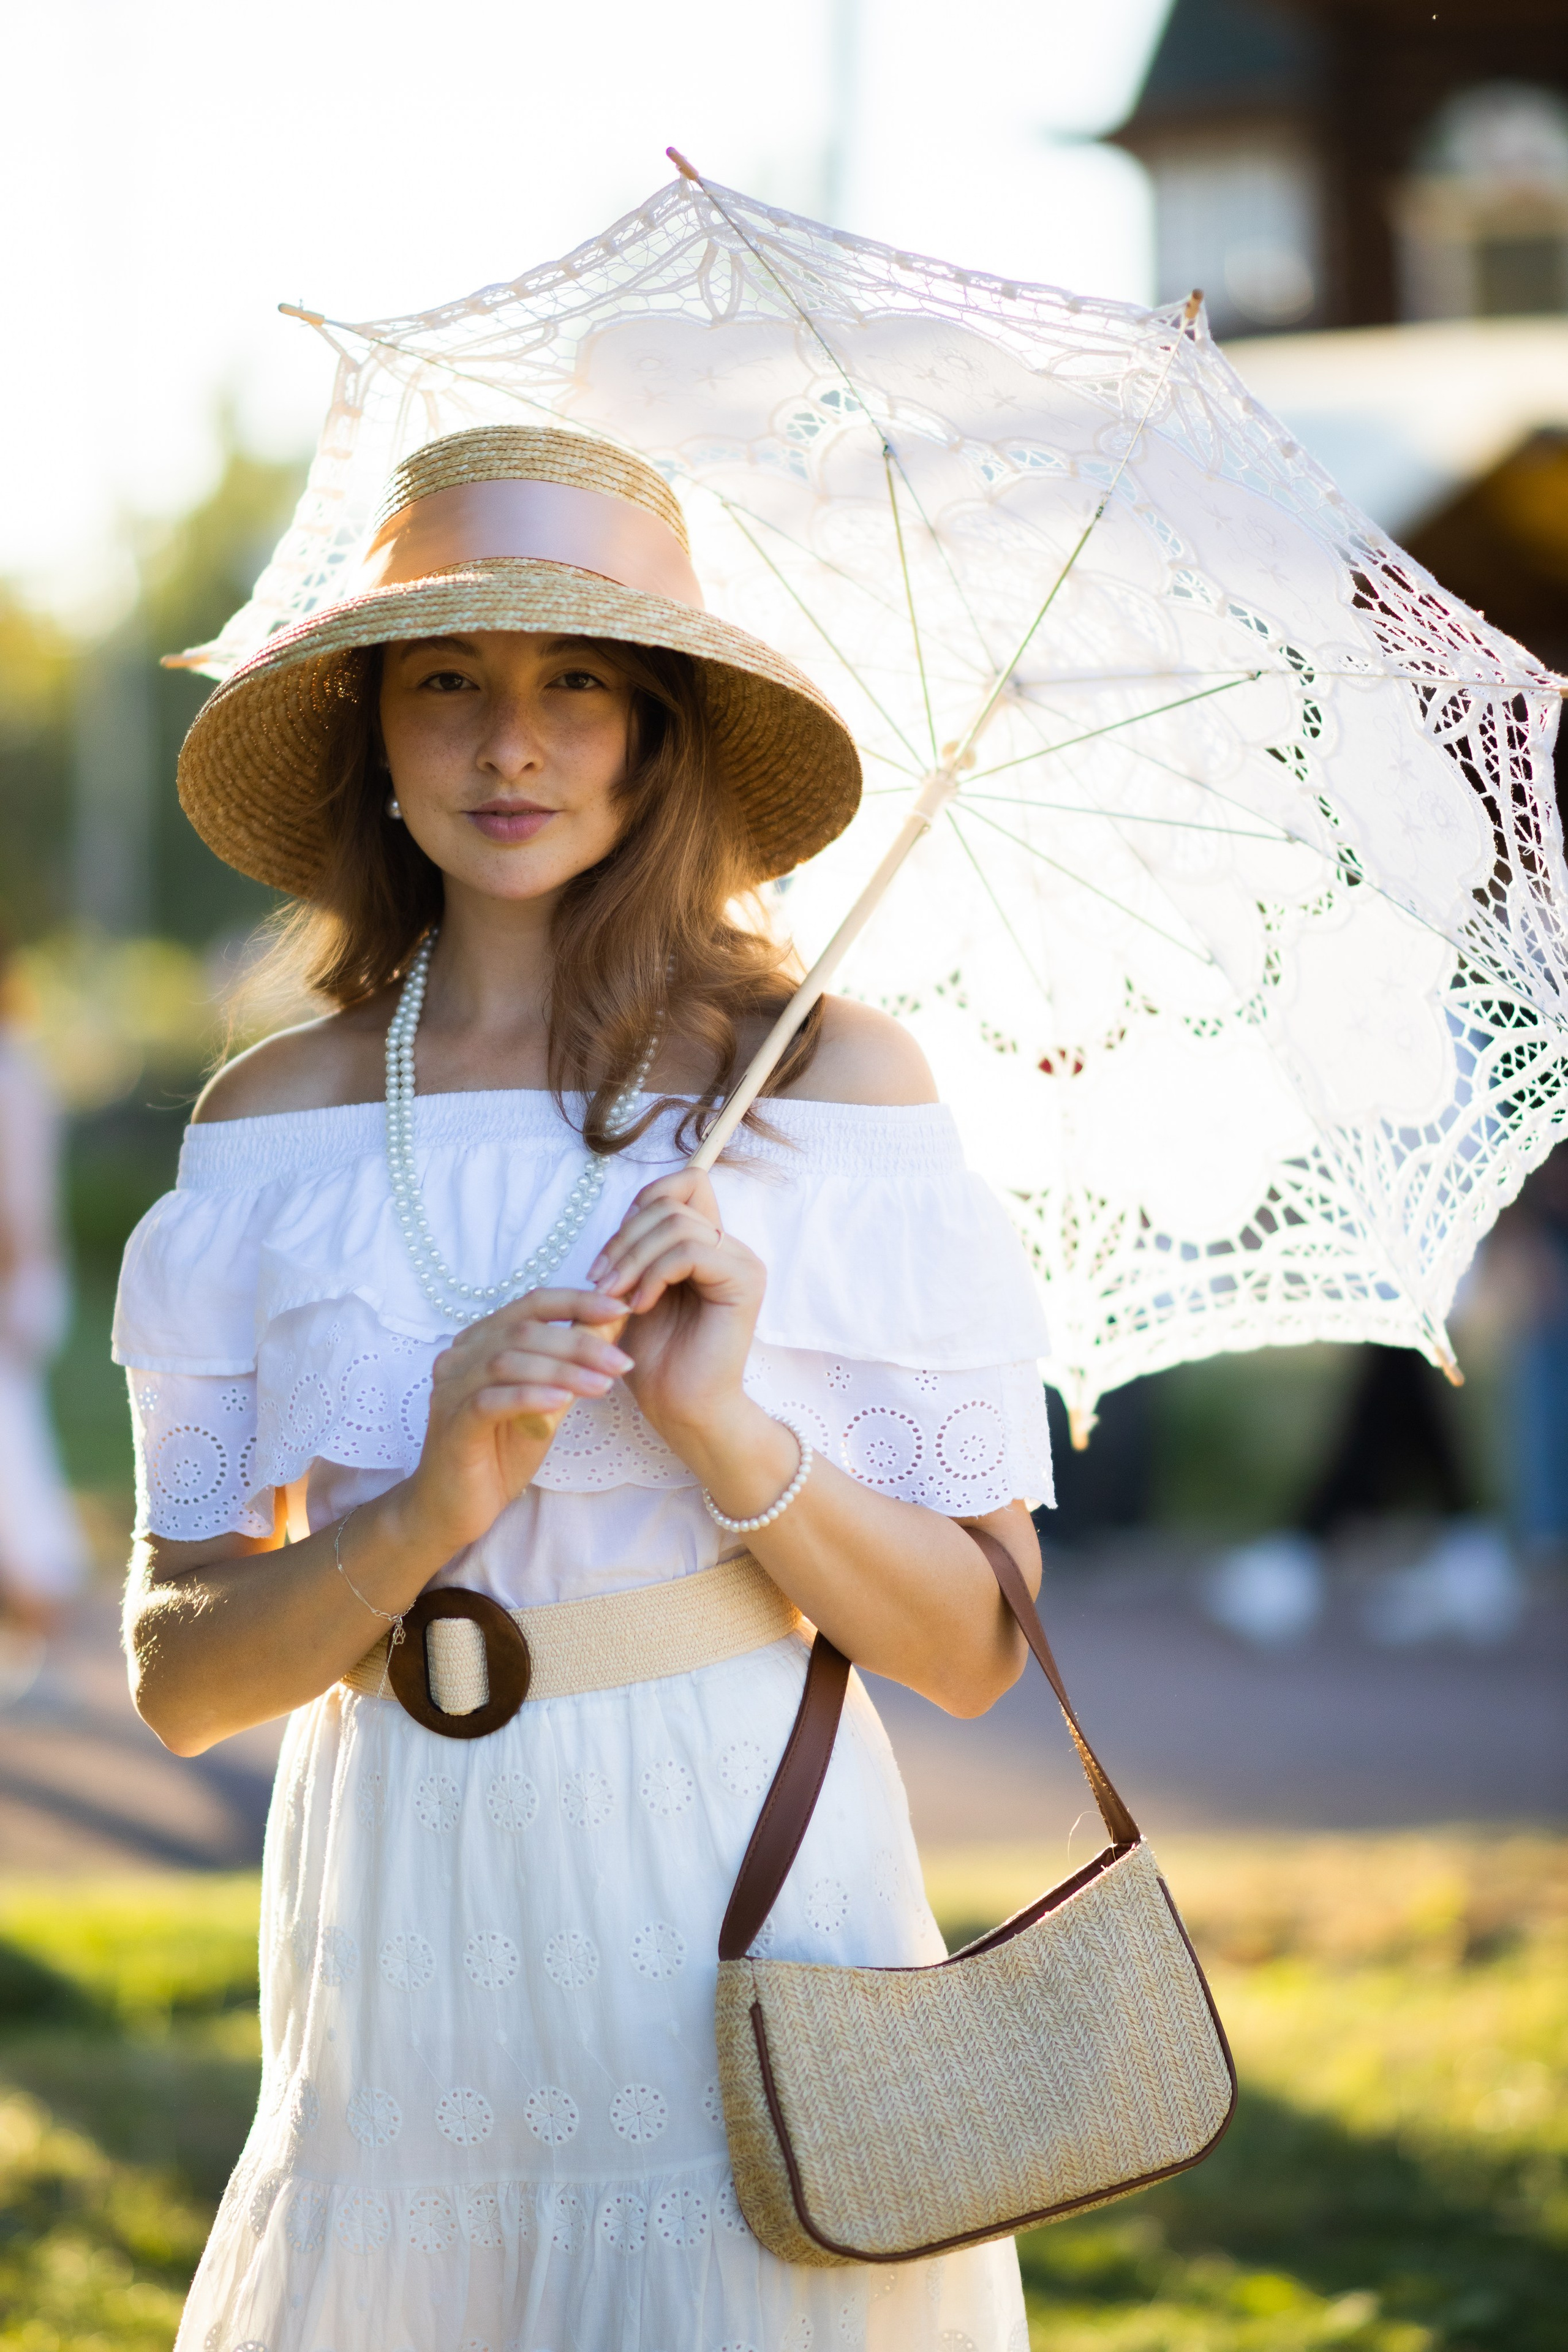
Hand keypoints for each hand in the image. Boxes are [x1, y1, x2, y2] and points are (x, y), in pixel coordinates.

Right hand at [397, 1290, 632, 1557]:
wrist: (452, 1508)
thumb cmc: (499, 1453)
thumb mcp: (545, 1404)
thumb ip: (569, 1368)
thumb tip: (613, 1330)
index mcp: (481, 1341)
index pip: (532, 1304)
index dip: (577, 1302)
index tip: (621, 1310)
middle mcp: (460, 1357)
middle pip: (524, 1331)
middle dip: (580, 1342)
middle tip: (620, 1362)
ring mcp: (451, 1390)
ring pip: (508, 1361)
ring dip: (563, 1369)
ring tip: (604, 1384)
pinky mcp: (452, 1424)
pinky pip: (490, 1401)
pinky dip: (529, 1396)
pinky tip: (563, 1400)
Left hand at [587, 1171, 763, 1456]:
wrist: (680, 1408)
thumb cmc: (655, 1358)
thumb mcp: (631, 1291)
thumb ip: (635, 1250)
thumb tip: (626, 1211)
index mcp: (708, 1244)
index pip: (686, 1182)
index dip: (643, 1203)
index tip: (610, 1255)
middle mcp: (731, 1247)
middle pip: (671, 1202)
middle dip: (624, 1238)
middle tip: (599, 1282)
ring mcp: (742, 1262)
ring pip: (677, 1223)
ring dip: (632, 1258)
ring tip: (613, 1297)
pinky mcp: (744, 1282)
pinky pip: (690, 1252)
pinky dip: (654, 1275)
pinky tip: (640, 1306)